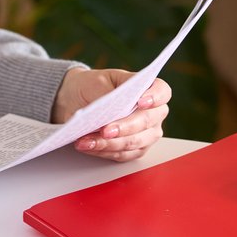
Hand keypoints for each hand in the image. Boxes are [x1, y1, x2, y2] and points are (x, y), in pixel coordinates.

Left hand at [52, 68, 171, 163]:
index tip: (140, 102)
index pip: (162, 92)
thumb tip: (114, 109)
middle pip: (148, 121)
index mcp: (146, 89)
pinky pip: (123, 155)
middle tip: (105, 130)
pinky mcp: (133, 150)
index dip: (155, 97)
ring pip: (135, 142)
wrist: (74, 100)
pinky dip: (104, 152)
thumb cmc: (90, 86)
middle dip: (125, 127)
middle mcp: (151, 112)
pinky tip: (89, 146)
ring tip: (88, 140)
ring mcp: (145, 133)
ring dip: (110, 143)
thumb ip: (109, 94)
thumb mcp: (96, 81)